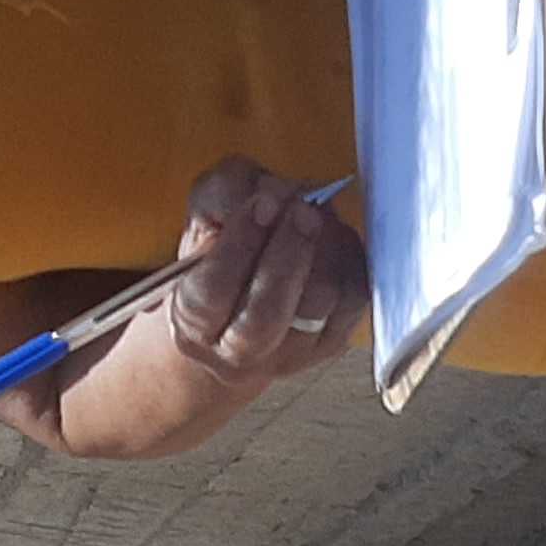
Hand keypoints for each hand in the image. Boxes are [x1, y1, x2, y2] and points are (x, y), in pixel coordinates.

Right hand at [165, 155, 368, 390]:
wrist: (243, 296)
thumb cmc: (220, 252)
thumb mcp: (205, 213)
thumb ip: (222, 194)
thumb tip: (272, 192)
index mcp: (193, 321)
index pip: (211, 293)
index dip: (239, 244)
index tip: (262, 203)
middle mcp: (237, 350)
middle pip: (265, 314)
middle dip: (287, 254)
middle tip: (302, 209)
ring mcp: (288, 353)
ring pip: (317, 309)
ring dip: (323, 251)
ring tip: (317, 213)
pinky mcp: (331, 343)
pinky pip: (352, 301)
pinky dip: (349, 260)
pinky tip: (334, 234)